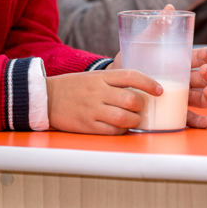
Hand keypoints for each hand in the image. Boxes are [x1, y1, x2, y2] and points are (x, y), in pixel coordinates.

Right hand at [46, 69, 161, 134]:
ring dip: (134, 121)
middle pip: (131, 99)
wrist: (47, 98)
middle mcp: (98, 92)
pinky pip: (111, 131)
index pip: (131, 75)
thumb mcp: (93, 77)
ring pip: (123, 118)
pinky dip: (121, 131)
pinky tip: (121, 128)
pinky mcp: (87, 125)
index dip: (149, 83)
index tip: (160, 90)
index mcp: (101, 77)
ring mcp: (92, 109)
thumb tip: (141, 88)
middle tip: (141, 108)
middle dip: (141, 106)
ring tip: (134, 120)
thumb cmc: (75, 87)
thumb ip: (114, 81)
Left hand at [110, 4, 206, 128]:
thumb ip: (156, 27)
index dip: (206, 56)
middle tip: (204, 72)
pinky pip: (191, 118)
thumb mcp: (143, 42)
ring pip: (202, 97)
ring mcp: (180, 97)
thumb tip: (169, 8)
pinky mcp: (173, 111)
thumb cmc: (133, 59)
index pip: (198, 58)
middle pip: (204, 78)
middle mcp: (184, 79)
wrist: (115, 81)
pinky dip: (203, 122)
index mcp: (180, 61)